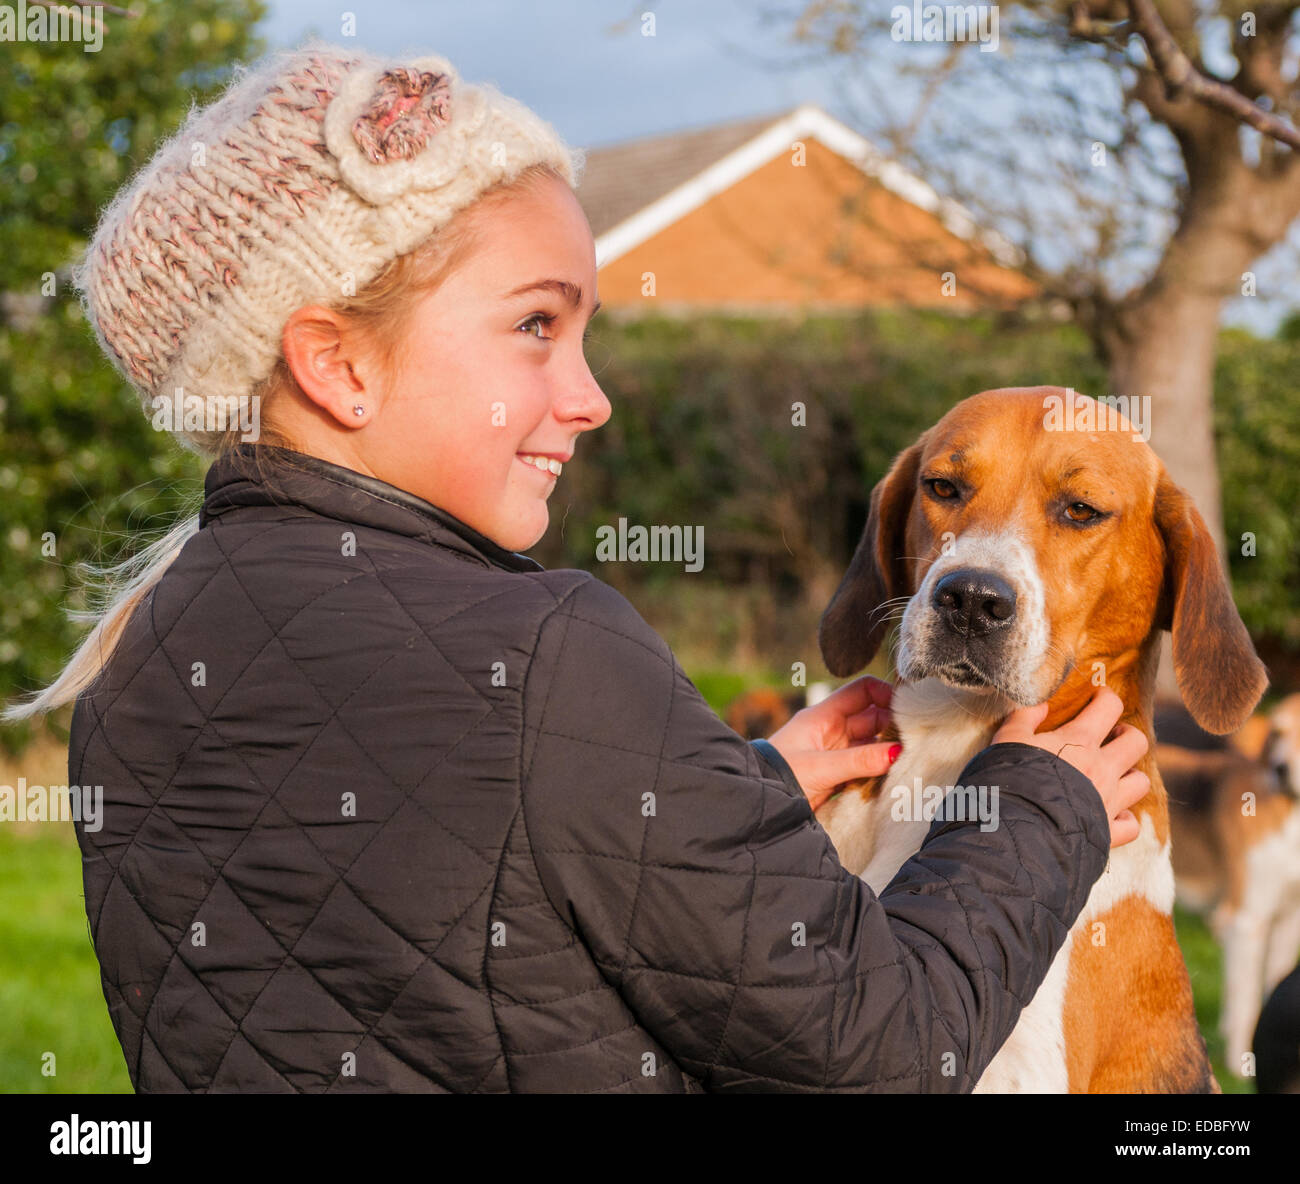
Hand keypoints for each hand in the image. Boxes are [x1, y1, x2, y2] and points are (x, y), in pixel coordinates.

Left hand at [768, 676, 901, 811]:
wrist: (759, 805)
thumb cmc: (779, 777)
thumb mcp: (821, 767)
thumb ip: (859, 760)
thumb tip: (897, 752)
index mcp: (823, 716)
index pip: (862, 691)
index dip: (886, 693)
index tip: (909, 708)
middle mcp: (831, 729)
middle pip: (872, 717)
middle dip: (894, 726)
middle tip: (918, 739)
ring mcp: (834, 751)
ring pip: (871, 743)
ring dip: (889, 750)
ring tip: (912, 759)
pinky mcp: (837, 774)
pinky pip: (865, 765)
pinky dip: (879, 769)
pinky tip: (895, 776)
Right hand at [992, 687, 1149, 846]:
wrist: (1017, 832)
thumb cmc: (1008, 781)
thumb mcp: (1007, 740)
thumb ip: (1024, 718)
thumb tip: (1042, 705)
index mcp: (1079, 741)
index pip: (1109, 708)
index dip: (1106, 697)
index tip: (1097, 697)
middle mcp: (1102, 768)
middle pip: (1136, 742)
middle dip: (1126, 735)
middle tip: (1109, 738)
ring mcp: (1109, 801)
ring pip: (1141, 782)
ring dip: (1129, 775)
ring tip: (1112, 775)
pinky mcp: (1107, 832)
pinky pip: (1131, 824)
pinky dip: (1124, 818)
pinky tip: (1110, 813)